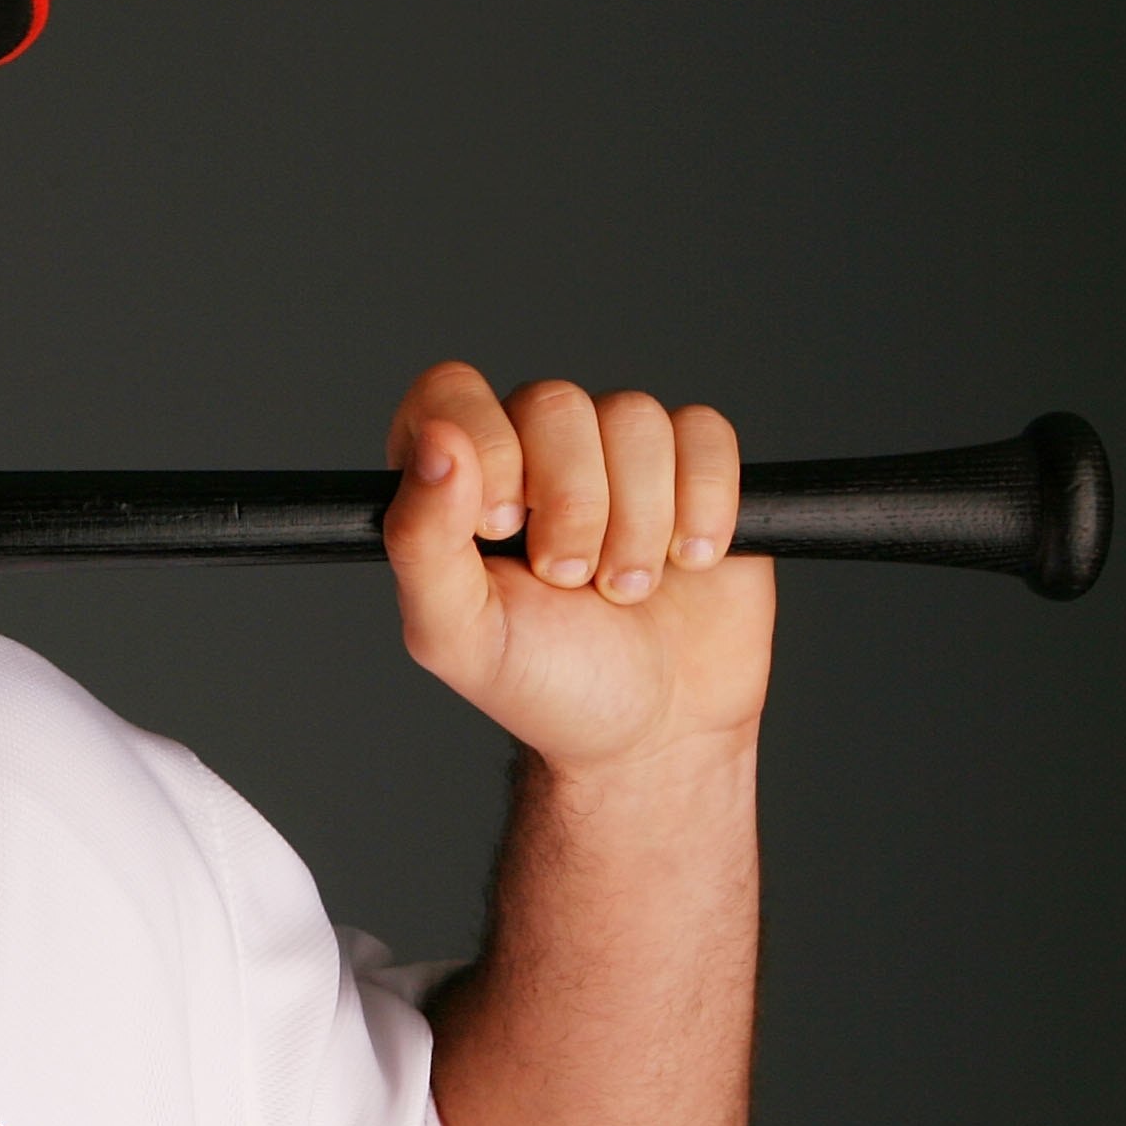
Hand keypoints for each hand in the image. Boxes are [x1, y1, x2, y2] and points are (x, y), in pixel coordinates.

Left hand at [383, 362, 775, 777]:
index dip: (486, 446)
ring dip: (639, 520)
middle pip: (555, 402)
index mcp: (456, 479)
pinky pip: (705, 431)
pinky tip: (688, 562)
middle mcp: (532, 452)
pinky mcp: (695, 468)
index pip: (452, 391)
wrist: (654, 733)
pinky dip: (704, 503)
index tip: (503, 529)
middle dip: (573, 507)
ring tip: (625, 589)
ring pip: (634, 416)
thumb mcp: (457, 633)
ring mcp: (616, 456)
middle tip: (570, 581)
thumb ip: (421, 540)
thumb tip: (434, 442)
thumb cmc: (544, 683)